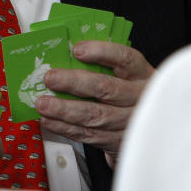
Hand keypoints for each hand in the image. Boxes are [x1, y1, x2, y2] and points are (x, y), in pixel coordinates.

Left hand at [35, 40, 154, 167]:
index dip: (102, 52)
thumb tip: (68, 51)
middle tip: (50, 78)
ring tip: (43, 103)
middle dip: (74, 83)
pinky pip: (89, 135)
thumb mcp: (128, 74)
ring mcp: (130, 122)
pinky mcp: (118, 142)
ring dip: (65, 110)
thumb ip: (105, 64)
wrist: (147, 128)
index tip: (77, 49)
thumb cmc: (129, 91)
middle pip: (106, 89)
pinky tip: (50, 120)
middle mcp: (139, 97)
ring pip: (95, 116)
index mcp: (142, 74)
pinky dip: (66, 128)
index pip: (125, 59)